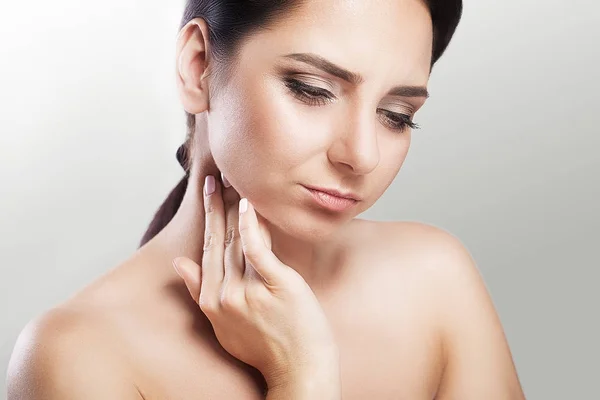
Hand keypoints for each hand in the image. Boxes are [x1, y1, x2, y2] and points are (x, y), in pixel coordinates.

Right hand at [172, 173, 338, 387]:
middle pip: (219, 240)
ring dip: (235, 208)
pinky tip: (247, 204)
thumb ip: (200, 292)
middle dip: (216, 205)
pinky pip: (257, 249)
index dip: (208, 218)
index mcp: (211, 301)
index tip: (208, 193)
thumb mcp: (223, 324)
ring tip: (234, 182)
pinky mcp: (275, 285)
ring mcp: (248, 290)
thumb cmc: (266, 347)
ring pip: (238, 240)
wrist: (298, 370)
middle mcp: (224, 294)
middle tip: (215, 178)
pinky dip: (251, 225)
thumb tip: (180, 263)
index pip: (207, 248)